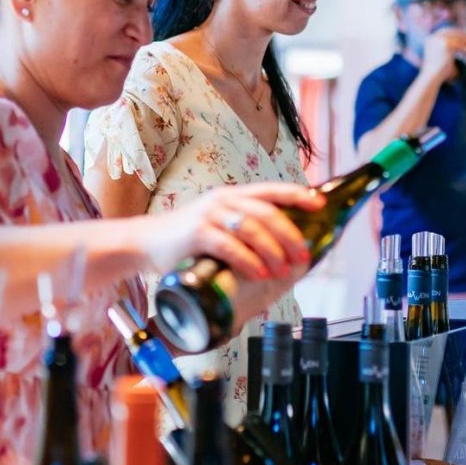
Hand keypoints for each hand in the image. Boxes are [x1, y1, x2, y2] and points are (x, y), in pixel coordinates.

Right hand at [142, 182, 324, 281]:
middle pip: (267, 212)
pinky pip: (229, 246)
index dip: (297, 196)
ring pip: (252, 228)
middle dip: (290, 234)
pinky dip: (248, 261)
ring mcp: (209, 215)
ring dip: (273, 251)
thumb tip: (279, 251)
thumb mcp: (217, 225)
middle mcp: (223, 200)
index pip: (271, 191)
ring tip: (283, 269)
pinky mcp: (196, 234)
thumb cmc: (185, 238)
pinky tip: (258, 273)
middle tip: (303, 254)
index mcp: (232, 195)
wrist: (146, 242)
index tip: (319, 206)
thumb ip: (242, 230)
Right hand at [420, 27, 465, 85]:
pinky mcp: (447, 45)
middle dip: (463, 36)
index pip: (446, 31)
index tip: (464, 38)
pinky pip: (460, 44)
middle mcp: (434, 38)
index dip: (456, 33)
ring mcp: (440, 40)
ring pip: (459, 37)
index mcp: (430, 39)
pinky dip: (465, 48)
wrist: (431, 77)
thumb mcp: (440, 57)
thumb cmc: (436, 72)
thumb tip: (461, 48)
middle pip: (453, 32)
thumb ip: (448, 51)